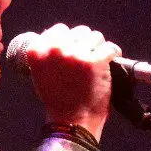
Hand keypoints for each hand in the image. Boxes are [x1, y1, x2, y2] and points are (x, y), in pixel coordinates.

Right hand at [19, 23, 120, 139]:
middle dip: (85, 43)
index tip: (74, 51)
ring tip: (96, 64)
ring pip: (96, 37)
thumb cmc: (58, 100)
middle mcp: (55, 49)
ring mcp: (75, 54)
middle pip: (79, 31)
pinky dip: (112, 54)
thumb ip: (47, 53)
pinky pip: (109, 48)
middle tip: (85, 60)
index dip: (69, 39)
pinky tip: (108, 63)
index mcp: (38, 50)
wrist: (72, 121)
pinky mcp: (94, 61)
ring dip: (98, 49)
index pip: (59, 29)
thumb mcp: (40, 73)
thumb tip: (59, 37)